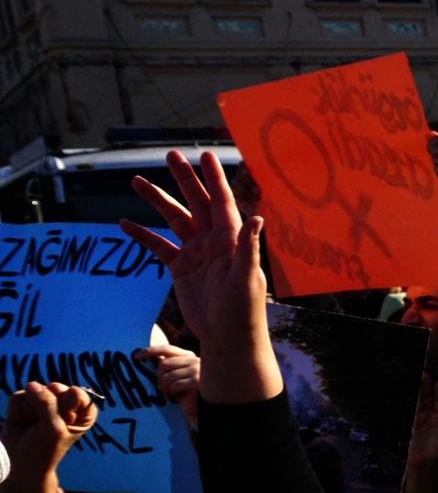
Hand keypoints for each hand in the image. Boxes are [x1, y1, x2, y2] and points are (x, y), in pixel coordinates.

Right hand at [1, 383, 97, 492]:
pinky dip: (17, 412)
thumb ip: (46, 404)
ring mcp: (44, 401)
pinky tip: (22, 423)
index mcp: (83, 411)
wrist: (19, 466)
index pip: (77, 393)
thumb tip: (31, 384)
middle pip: (55, 388)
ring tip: (33, 428)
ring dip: (30, 412)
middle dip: (45, 408)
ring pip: (35, 391)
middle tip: (44, 427)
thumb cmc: (43, 451)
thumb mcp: (52, 430)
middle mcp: (66, 403)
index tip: (62, 424)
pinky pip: (18, 397)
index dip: (65, 408)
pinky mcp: (24, 402)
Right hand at [120, 150, 267, 352]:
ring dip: (157, 201)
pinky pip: (159, 246)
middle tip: (170, 155)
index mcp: (230, 240)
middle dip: (184, 179)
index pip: (222, 202)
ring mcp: (196, 253)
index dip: (214, 179)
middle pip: (197, 203)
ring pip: (174, 219)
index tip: (205, 155)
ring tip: (137, 181)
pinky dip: (143, 235)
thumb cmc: (243, 311)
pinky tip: (124, 223)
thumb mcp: (245, 278)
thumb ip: (247, 248)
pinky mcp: (181, 268)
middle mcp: (213, 241)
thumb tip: (257, 219)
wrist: (227, 337)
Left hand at [137, 344, 201, 420]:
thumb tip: (155, 358)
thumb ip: (171, 366)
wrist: (210, 405)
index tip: (136, 356)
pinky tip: (174, 397)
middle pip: (164, 364)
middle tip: (159, 387)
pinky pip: (175, 385)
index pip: (166, 349)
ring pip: (168, 376)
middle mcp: (194, 360)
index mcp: (190, 356)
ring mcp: (197, 370)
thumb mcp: (180, 375)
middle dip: (158, 377)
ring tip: (167, 393)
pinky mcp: (197, 382)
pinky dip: (171, 392)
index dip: (150, 351)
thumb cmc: (193, 391)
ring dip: (163, 387)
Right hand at [408, 376, 437, 466]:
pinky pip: (417, 409)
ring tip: (425, 376)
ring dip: (424, 389)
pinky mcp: (416, 423)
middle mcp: (432, 418)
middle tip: (431, 373)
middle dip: (431, 387)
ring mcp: (423, 420)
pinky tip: (417, 390)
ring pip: (423, 401)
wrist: (426, 463)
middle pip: (431, 399)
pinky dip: (417, 399)